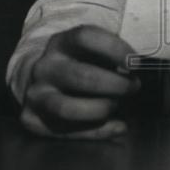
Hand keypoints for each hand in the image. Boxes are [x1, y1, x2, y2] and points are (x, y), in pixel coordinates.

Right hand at [20, 25, 140, 138]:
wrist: (33, 80)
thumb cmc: (74, 63)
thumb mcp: (87, 50)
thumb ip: (108, 55)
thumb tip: (137, 67)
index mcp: (60, 42)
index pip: (85, 37)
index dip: (114, 48)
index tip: (135, 61)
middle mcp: (45, 67)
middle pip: (81, 76)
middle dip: (114, 84)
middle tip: (134, 87)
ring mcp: (36, 95)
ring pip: (67, 108)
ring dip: (101, 109)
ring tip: (117, 105)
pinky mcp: (32, 120)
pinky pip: (66, 132)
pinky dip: (98, 132)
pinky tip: (118, 127)